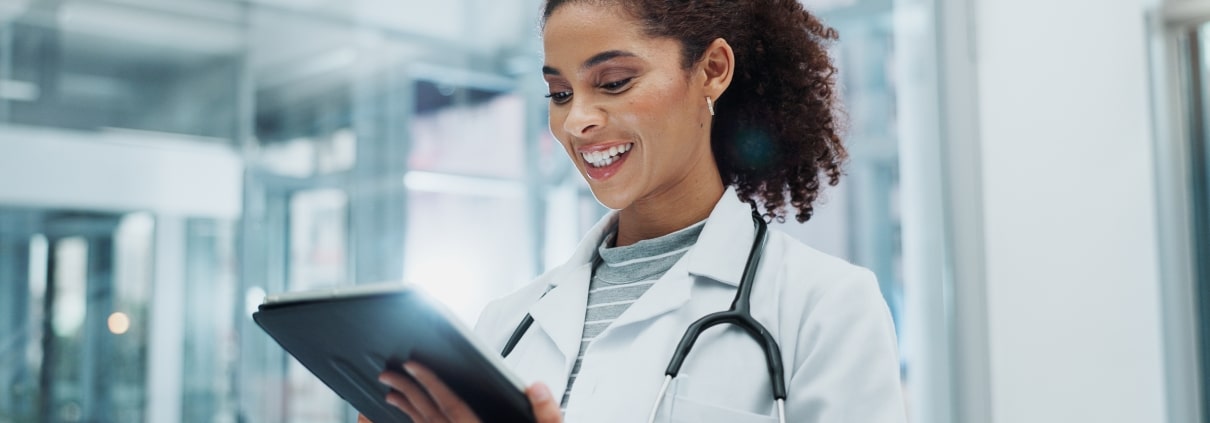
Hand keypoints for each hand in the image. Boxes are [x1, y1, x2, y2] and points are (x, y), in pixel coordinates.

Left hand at [370, 361, 562, 422]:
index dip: (432, 383)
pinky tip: (411, 418)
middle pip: (430, 417)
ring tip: (391, 394)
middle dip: (408, 392)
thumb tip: (537, 388)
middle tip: (389, 375)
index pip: (453, 407)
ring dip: (407, 411)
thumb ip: (547, 417)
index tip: (413, 366)